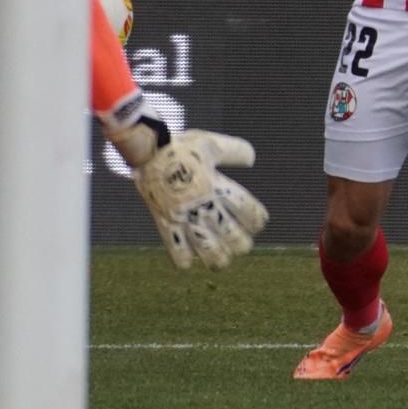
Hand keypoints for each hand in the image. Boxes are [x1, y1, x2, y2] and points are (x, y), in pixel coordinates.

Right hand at [132, 129, 269, 270]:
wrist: (148, 152)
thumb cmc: (182, 148)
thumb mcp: (212, 144)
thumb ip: (235, 152)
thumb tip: (252, 160)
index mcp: (217, 185)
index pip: (245, 207)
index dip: (255, 218)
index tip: (259, 224)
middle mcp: (202, 203)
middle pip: (228, 231)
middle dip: (239, 242)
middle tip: (244, 247)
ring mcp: (182, 215)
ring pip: (203, 244)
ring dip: (215, 256)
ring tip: (221, 263)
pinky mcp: (163, 220)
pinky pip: (173, 244)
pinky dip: (180, 256)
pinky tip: (188, 264)